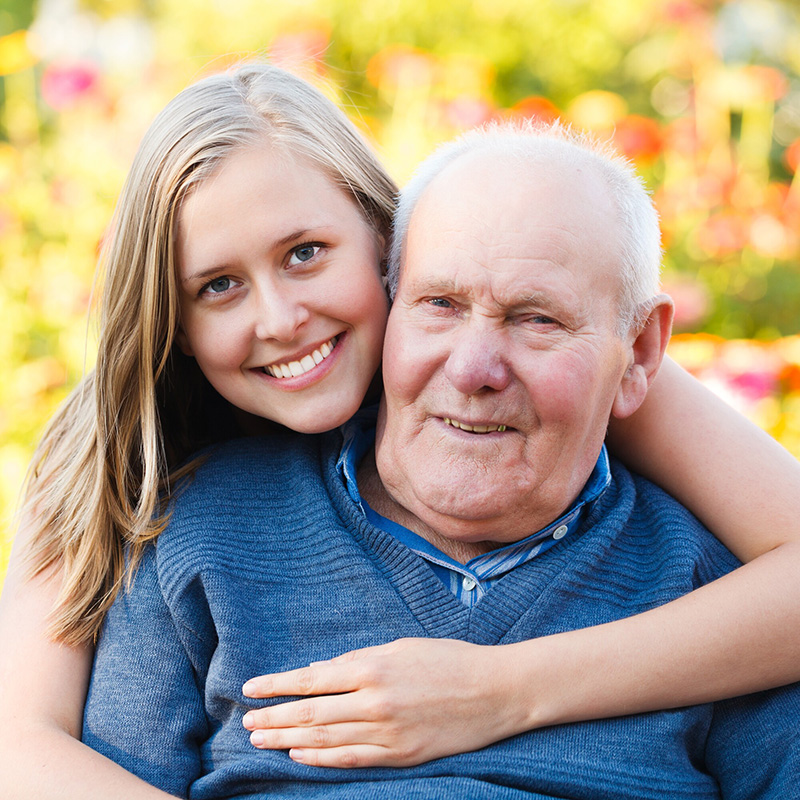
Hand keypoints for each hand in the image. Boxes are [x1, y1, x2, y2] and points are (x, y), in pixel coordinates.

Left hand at [241, 637, 531, 767]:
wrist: (495, 691)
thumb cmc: (449, 659)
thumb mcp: (401, 647)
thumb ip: (359, 659)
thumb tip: (321, 671)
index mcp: (373, 667)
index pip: (312, 679)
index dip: (277, 685)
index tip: (251, 688)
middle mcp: (374, 701)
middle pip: (311, 713)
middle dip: (274, 716)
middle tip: (246, 722)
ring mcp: (387, 732)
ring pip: (325, 739)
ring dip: (288, 739)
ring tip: (260, 739)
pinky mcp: (401, 755)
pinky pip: (352, 759)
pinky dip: (320, 759)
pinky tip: (299, 756)